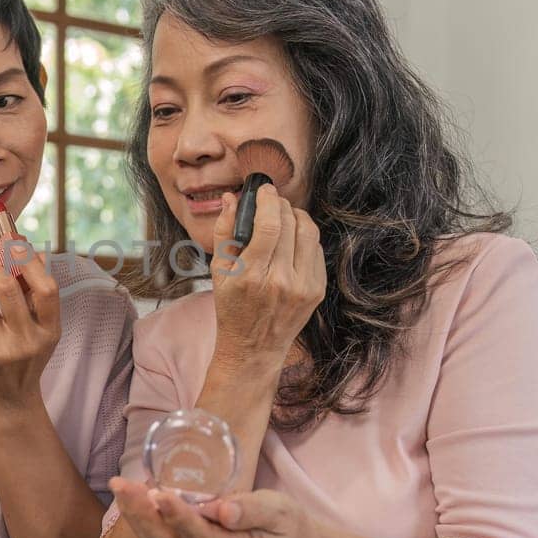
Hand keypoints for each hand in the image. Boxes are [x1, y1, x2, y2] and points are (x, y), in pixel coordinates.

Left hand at [0, 245, 60, 421]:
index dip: (29, 260)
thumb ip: (36, 294)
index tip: (13, 242)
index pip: (46, 289)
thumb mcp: (40, 330)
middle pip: (6, 286)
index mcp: (49, 331)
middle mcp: (27, 342)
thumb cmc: (24, 358)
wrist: (8, 404)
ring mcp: (0, 352)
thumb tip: (32, 250)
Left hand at [108, 477, 326, 537]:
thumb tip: (222, 510)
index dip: (178, 517)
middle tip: (121, 485)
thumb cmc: (288, 526)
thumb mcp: (281, 512)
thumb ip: (253, 511)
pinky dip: (145, 519)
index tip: (158, 494)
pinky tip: (134, 496)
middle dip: (140, 514)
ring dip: (136, 516)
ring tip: (120, 486)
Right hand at [207, 185, 324, 377]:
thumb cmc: (232, 308)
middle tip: (271, 201)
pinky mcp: (317, 290)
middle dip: (281, 205)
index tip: (264, 190)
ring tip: (284, 215)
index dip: (269, 200)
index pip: (268, 225)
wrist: (254, 348)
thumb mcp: (219, 271)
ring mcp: (304, 286)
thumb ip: (224, 231)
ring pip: (309, 233)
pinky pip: (316, 250)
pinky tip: (292, 240)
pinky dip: (305, 237)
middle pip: (291, 224)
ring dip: (297, 216)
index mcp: (252, 275)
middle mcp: (282, 281)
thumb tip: (232, 198)